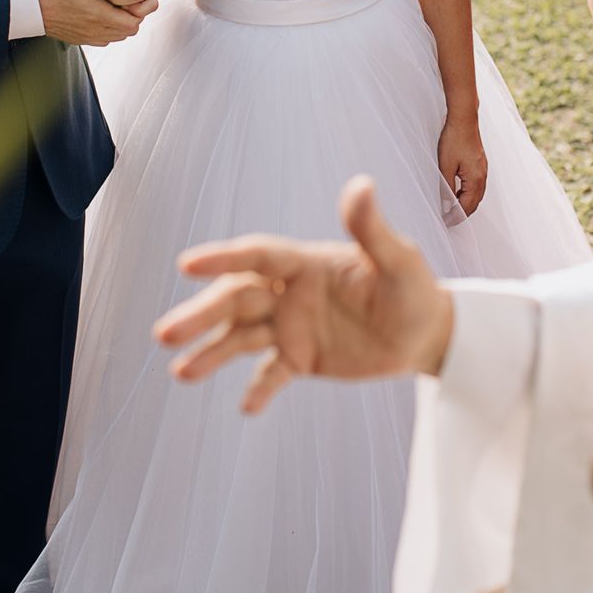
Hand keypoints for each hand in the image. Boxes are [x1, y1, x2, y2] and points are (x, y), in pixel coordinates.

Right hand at [33, 0, 142, 44]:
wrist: (25, 5)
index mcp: (99, 16)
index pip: (135, 19)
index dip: (141, 5)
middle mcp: (96, 31)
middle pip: (130, 28)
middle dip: (134, 11)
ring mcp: (87, 37)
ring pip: (118, 33)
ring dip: (121, 18)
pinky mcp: (80, 38)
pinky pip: (104, 36)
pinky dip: (109, 24)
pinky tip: (102, 8)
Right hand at [154, 177, 456, 411]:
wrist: (426, 333)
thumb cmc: (414, 289)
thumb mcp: (400, 262)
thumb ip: (372, 230)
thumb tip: (361, 185)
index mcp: (306, 263)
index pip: (256, 257)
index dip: (222, 258)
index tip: (186, 264)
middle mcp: (289, 292)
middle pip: (236, 299)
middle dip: (201, 314)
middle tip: (166, 333)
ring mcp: (290, 326)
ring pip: (241, 337)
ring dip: (211, 352)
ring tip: (181, 372)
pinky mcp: (300, 358)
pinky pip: (271, 375)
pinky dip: (258, 390)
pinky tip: (247, 407)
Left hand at [438, 115, 486, 215]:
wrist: (464, 119)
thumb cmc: (454, 140)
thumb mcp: (445, 166)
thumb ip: (446, 187)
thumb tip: (447, 205)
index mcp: (475, 179)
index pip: (467, 206)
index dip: (456, 216)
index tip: (446, 222)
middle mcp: (482, 176)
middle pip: (474, 202)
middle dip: (462, 213)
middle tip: (448, 219)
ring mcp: (483, 169)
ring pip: (476, 194)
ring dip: (465, 203)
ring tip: (451, 208)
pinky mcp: (480, 164)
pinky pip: (476, 185)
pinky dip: (468, 193)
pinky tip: (457, 191)